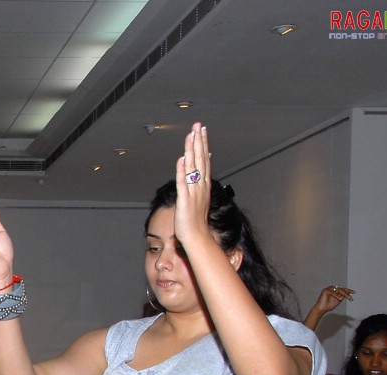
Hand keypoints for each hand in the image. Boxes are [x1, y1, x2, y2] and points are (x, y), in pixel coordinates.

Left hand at [172, 122, 215, 250]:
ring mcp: (193, 192)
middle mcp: (200, 186)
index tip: (202, 130)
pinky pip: (183, 183)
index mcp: (203, 185)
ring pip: (193, 167)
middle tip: (198, 125)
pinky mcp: (185, 200)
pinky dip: (182, 171)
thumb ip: (197, 184)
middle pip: (200, 159)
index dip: (203, 144)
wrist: (197, 237)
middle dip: (199, 141)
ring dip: (191, 151)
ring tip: (191, 135)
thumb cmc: (196, 220)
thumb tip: (196, 171)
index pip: (204, 160)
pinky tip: (181, 159)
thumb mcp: (198, 199)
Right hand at [312, 284, 354, 313]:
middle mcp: (332, 288)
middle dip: (346, 293)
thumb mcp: (338, 300)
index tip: (354, 292)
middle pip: (341, 289)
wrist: (322, 309)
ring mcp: (328, 289)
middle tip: (350, 298)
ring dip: (342, 294)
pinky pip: (332, 292)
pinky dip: (336, 295)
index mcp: (335, 290)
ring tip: (343, 299)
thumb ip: (343, 296)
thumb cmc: (329, 305)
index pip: (343, 289)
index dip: (349, 290)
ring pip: (338, 290)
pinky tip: (339, 298)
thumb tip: (349, 293)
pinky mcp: (325, 290)